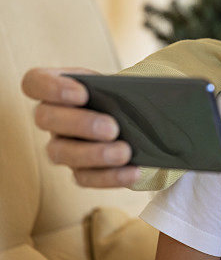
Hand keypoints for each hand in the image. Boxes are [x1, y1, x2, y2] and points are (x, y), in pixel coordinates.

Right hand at [21, 67, 139, 186]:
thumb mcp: (121, 84)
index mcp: (56, 87)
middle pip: (46, 119)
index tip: (82, 92)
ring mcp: (60, 145)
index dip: (52, 88)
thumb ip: (124, 86)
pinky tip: (133, 171)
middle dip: (80, 123)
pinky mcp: (77, 169)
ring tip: (125, 152)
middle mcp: (51, 117)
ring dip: (94, 154)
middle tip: (112, 128)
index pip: (34, 82)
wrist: (133, 116)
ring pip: (61, 153)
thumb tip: (147, 91)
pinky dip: (111, 176)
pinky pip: (86, 177)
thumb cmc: (121, 94)